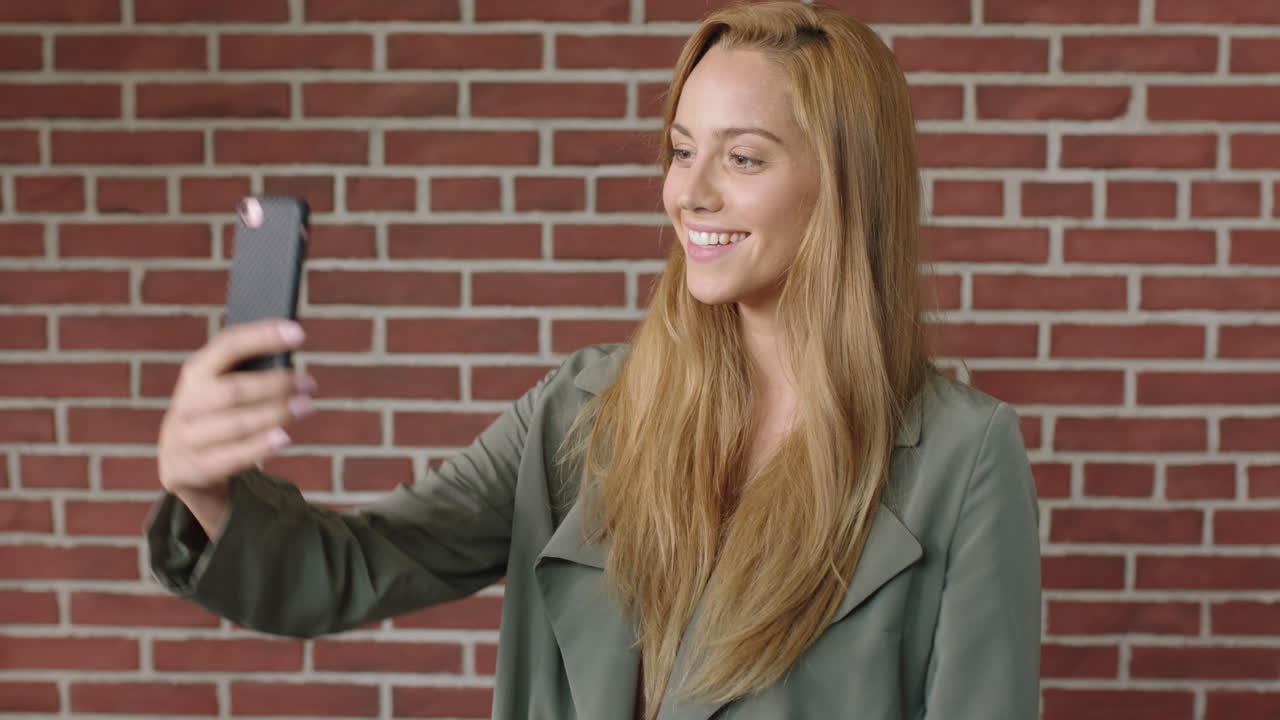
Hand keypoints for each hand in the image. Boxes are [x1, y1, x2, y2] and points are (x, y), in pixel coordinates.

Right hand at [157, 319, 314, 497]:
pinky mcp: (196, 466)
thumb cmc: (217, 412)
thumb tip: (290, 355)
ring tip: (306, 407)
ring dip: (276, 414)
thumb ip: (249, 371)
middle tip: (310, 384)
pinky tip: (284, 437)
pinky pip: (232, 456)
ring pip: (236, 424)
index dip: (263, 336)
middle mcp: (188, 401)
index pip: (228, 345)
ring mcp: (188, 436)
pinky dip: (260, 446)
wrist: (180, 460)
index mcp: (197, 371)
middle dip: (276, 385)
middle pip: (235, 389)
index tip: (298, 333)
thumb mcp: (222, 386)